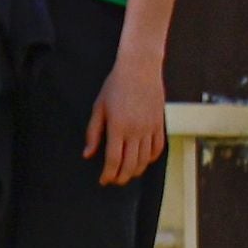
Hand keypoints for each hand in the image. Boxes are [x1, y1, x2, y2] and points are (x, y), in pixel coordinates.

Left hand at [87, 47, 168, 187]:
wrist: (140, 67)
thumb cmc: (116, 85)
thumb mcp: (99, 107)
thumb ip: (93, 132)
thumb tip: (88, 154)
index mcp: (118, 127)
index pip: (113, 160)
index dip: (108, 174)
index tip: (103, 180)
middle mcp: (136, 131)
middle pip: (130, 165)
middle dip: (121, 178)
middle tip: (114, 180)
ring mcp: (150, 128)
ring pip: (145, 160)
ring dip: (135, 171)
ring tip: (127, 173)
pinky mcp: (159, 123)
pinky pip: (158, 148)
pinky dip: (151, 159)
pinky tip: (143, 161)